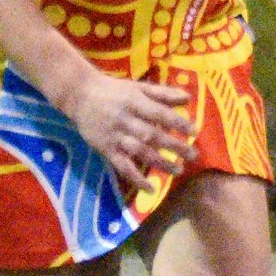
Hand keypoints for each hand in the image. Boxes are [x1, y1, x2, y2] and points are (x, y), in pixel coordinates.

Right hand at [62, 69, 196, 193]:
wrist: (80, 96)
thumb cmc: (114, 91)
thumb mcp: (138, 87)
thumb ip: (163, 93)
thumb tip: (188, 98)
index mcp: (135, 102)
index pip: (160, 114)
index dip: (178, 123)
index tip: (194, 131)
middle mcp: (126, 120)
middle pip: (152, 135)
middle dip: (174, 146)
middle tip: (193, 155)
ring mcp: (116, 136)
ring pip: (140, 152)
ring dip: (160, 162)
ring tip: (178, 170)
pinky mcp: (106, 150)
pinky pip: (122, 166)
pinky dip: (136, 178)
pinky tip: (150, 188)